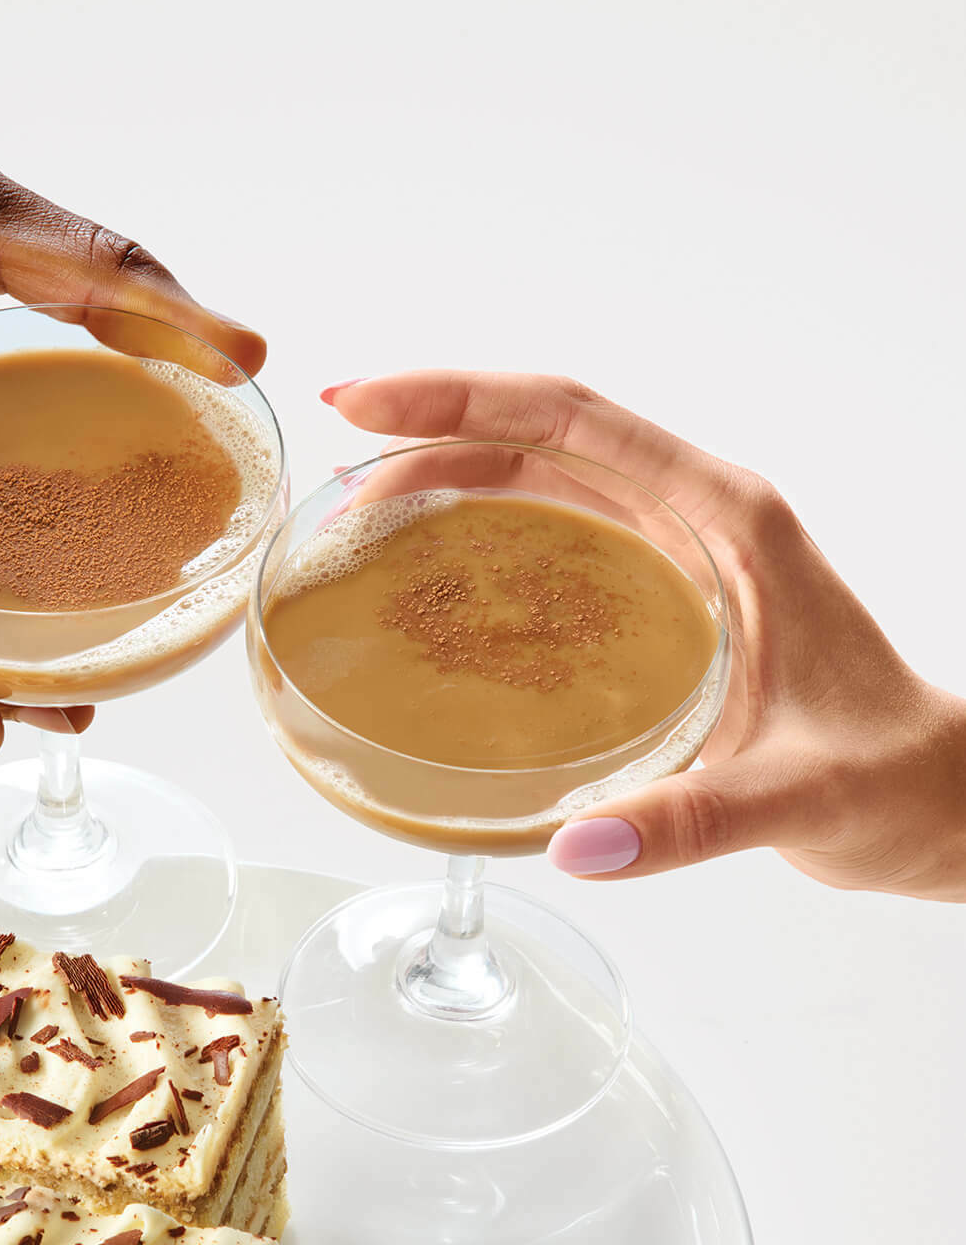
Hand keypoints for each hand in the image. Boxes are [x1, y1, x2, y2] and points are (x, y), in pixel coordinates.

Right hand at [322, 370, 965, 899]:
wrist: (936, 802)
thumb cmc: (887, 782)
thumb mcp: (796, 796)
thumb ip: (688, 819)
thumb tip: (573, 844)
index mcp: (730, 520)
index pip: (575, 423)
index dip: (462, 400)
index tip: (368, 403)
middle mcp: (701, 518)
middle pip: (543, 439)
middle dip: (432, 434)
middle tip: (338, 474)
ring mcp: (682, 554)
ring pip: (545, 483)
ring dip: (451, 481)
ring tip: (362, 515)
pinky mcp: (668, 600)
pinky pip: (559, 542)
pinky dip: (486, 538)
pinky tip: (431, 577)